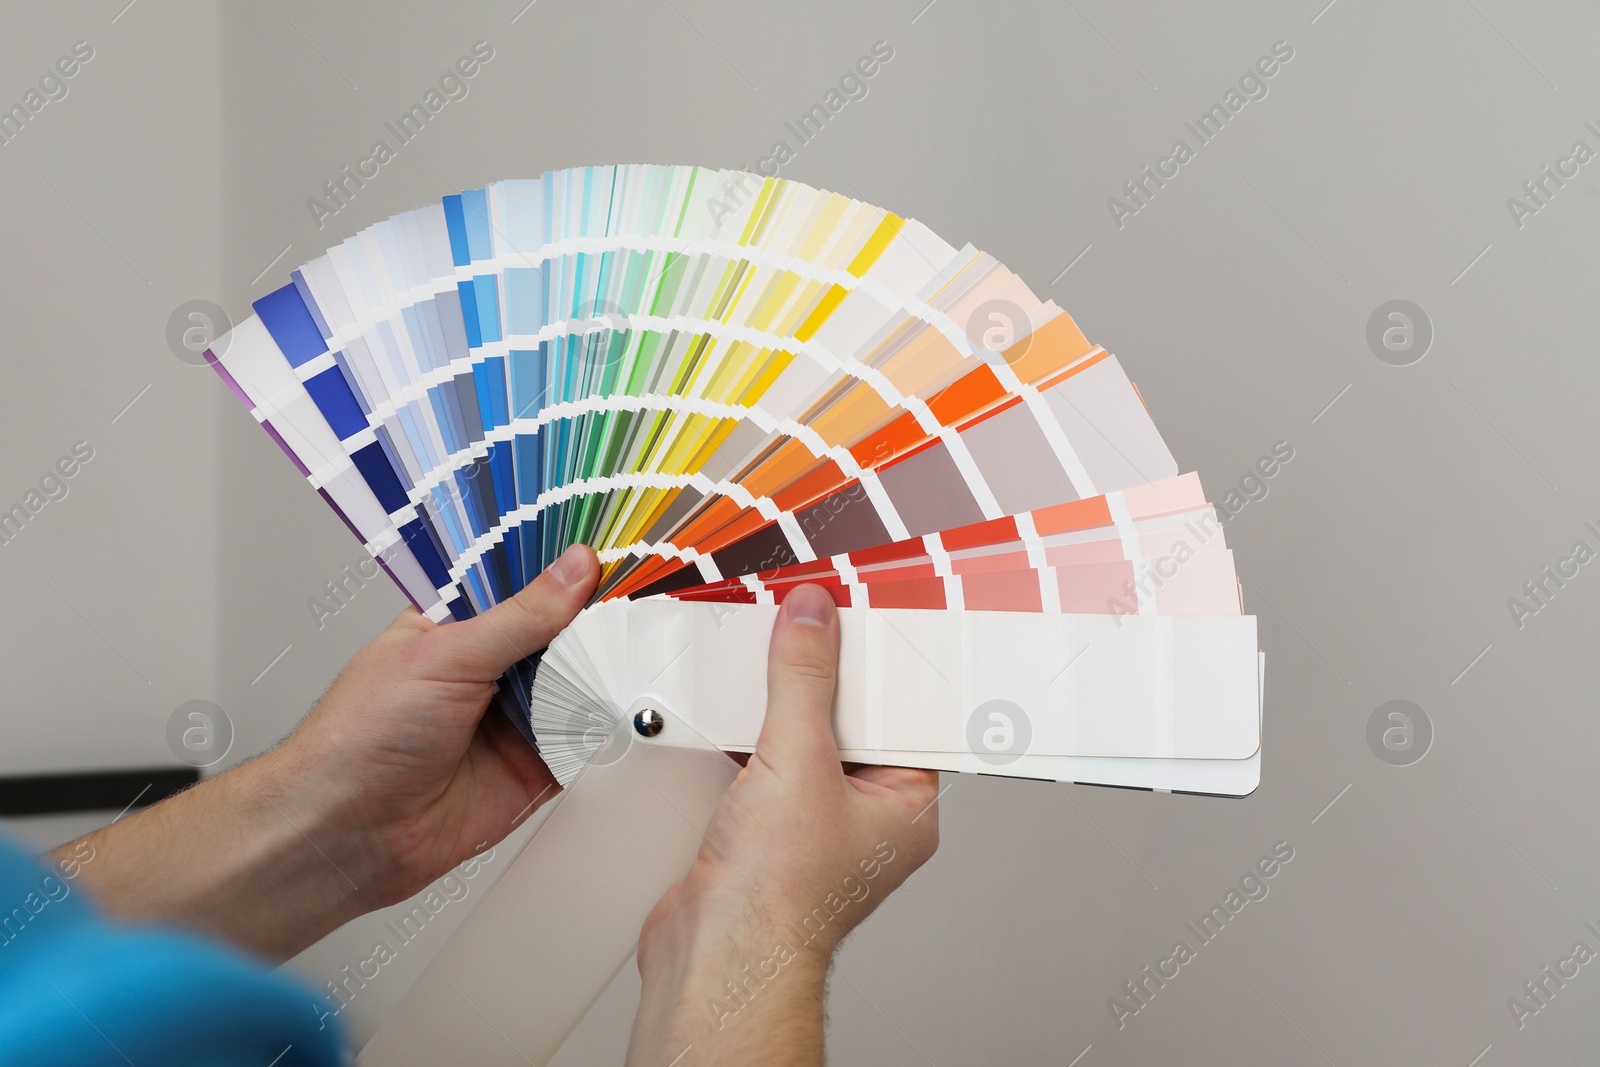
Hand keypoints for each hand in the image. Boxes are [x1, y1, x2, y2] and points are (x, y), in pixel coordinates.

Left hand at [56, 544, 599, 958]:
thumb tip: (574, 570)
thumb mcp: (444, 656)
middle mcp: (491, 667)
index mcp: (458, 624)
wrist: (348, 831)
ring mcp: (516, 717)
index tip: (614, 550)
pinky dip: (610, 726)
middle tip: (644, 598)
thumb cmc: (360, 736)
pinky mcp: (536, 766)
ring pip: (581, 682)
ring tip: (648, 646)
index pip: (524, 581)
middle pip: (563, 632)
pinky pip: (586, 739)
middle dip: (598, 619)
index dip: (566, 567)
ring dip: (608, 671)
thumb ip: (518, 617)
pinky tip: (632, 704)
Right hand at [627, 584, 940, 1065]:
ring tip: (762, 664)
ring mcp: (811, 823)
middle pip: (848, 718)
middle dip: (820, 678)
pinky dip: (743, 733)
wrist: (713, 954)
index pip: (904, 713)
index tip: (855, 620)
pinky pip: (762, 760)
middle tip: (803, 630)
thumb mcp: (800, 760)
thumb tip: (813, 620)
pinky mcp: (763, 828)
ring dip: (775, 705)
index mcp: (906, 804)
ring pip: (801, 739)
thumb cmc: (781, 897)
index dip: (880, 664)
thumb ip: (803, 680)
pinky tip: (727, 710)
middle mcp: (864, 815)